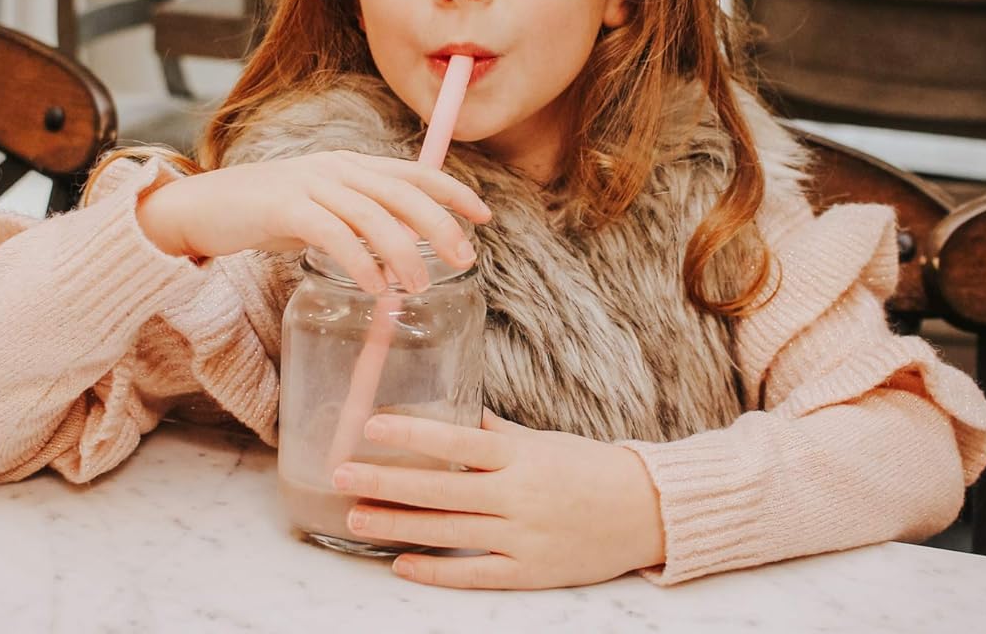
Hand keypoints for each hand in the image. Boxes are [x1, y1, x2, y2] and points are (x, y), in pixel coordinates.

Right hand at [136, 150, 488, 292]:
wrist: (199, 207)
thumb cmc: (264, 212)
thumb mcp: (321, 208)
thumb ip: (358, 219)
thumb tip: (404, 247)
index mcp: (350, 165)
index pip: (414, 172)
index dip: (453, 191)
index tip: (484, 216)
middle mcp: (336, 168)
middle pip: (403, 193)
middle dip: (441, 225)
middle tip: (466, 259)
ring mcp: (309, 185)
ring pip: (373, 216)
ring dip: (403, 253)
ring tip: (420, 286)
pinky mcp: (283, 208)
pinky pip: (332, 234)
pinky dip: (359, 261)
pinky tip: (374, 285)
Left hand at [330, 409, 666, 589]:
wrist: (646, 512)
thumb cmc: (591, 469)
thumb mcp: (545, 441)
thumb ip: (497, 432)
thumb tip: (455, 412)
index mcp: (520, 456)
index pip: (456, 442)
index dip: (412, 434)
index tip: (371, 427)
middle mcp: (517, 496)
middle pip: (440, 489)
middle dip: (385, 483)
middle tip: (339, 476)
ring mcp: (521, 537)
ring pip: (447, 532)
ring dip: (396, 525)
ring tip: (354, 518)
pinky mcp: (529, 572)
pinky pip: (473, 574)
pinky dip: (436, 571)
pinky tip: (401, 564)